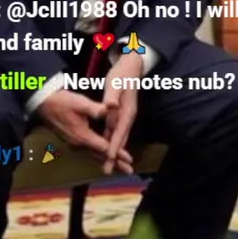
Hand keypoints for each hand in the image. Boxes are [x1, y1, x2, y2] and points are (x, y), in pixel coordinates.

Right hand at [36, 90, 130, 170]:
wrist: (43, 104)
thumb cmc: (62, 102)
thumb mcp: (80, 103)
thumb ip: (95, 109)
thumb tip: (109, 109)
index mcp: (82, 136)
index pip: (104, 149)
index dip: (118, 154)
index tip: (129, 160)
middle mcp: (78, 144)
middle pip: (100, 156)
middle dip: (115, 163)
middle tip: (129, 171)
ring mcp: (74, 143)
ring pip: (94, 155)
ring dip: (108, 161)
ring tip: (121, 167)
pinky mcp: (72, 140)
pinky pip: (89, 151)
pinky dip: (99, 155)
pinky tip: (105, 156)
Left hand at [101, 53, 142, 174]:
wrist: (132, 67)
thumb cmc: (122, 75)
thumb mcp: (116, 83)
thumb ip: (112, 96)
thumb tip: (111, 106)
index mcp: (126, 112)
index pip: (119, 133)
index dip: (114, 147)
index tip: (109, 159)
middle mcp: (127, 117)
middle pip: (120, 140)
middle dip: (114, 156)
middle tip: (107, 171)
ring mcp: (125, 117)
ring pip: (118, 138)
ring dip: (112, 152)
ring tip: (107, 166)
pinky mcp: (120, 115)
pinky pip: (115, 132)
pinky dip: (111, 143)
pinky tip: (105, 150)